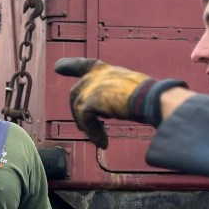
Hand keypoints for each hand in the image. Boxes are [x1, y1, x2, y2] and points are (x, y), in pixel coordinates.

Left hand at [54, 58, 187, 148]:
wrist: (151, 98)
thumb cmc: (149, 96)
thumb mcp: (127, 90)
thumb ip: (113, 95)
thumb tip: (107, 110)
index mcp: (105, 70)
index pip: (84, 65)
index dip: (69, 65)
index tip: (57, 67)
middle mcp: (95, 76)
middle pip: (76, 94)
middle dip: (77, 112)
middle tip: (82, 129)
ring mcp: (91, 87)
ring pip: (79, 111)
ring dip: (89, 128)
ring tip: (101, 140)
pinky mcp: (89, 101)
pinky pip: (85, 121)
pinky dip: (94, 133)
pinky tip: (103, 143)